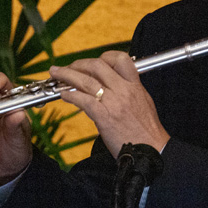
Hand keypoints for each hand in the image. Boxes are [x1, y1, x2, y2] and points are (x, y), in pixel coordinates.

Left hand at [49, 52, 169, 158]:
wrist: (151, 150)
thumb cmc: (146, 130)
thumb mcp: (143, 102)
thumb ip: (128, 90)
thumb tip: (113, 84)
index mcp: (135, 85)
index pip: (120, 59)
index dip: (103, 57)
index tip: (91, 63)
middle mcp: (124, 90)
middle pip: (97, 66)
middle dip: (78, 64)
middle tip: (66, 68)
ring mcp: (114, 102)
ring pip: (86, 81)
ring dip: (67, 75)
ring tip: (56, 74)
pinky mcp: (104, 117)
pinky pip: (83, 100)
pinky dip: (70, 95)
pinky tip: (63, 94)